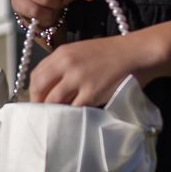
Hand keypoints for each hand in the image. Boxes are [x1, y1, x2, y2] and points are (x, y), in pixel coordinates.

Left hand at [27, 33, 161, 106]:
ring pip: (53, 101)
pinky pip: (73, 108)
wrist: (137, 53)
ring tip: (57, 119)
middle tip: (42, 114)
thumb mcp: (82, 52)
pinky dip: (71, 115)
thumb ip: (65, 66)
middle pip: (39, 88)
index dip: (34, 91)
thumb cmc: (112, 54)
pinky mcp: (91, 92)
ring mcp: (78, 78)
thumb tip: (51, 88)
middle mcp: (66, 64)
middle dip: (38, 103)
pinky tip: (73, 119)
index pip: (36, 74)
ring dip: (53, 112)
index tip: (37, 101)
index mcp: (62, 53)